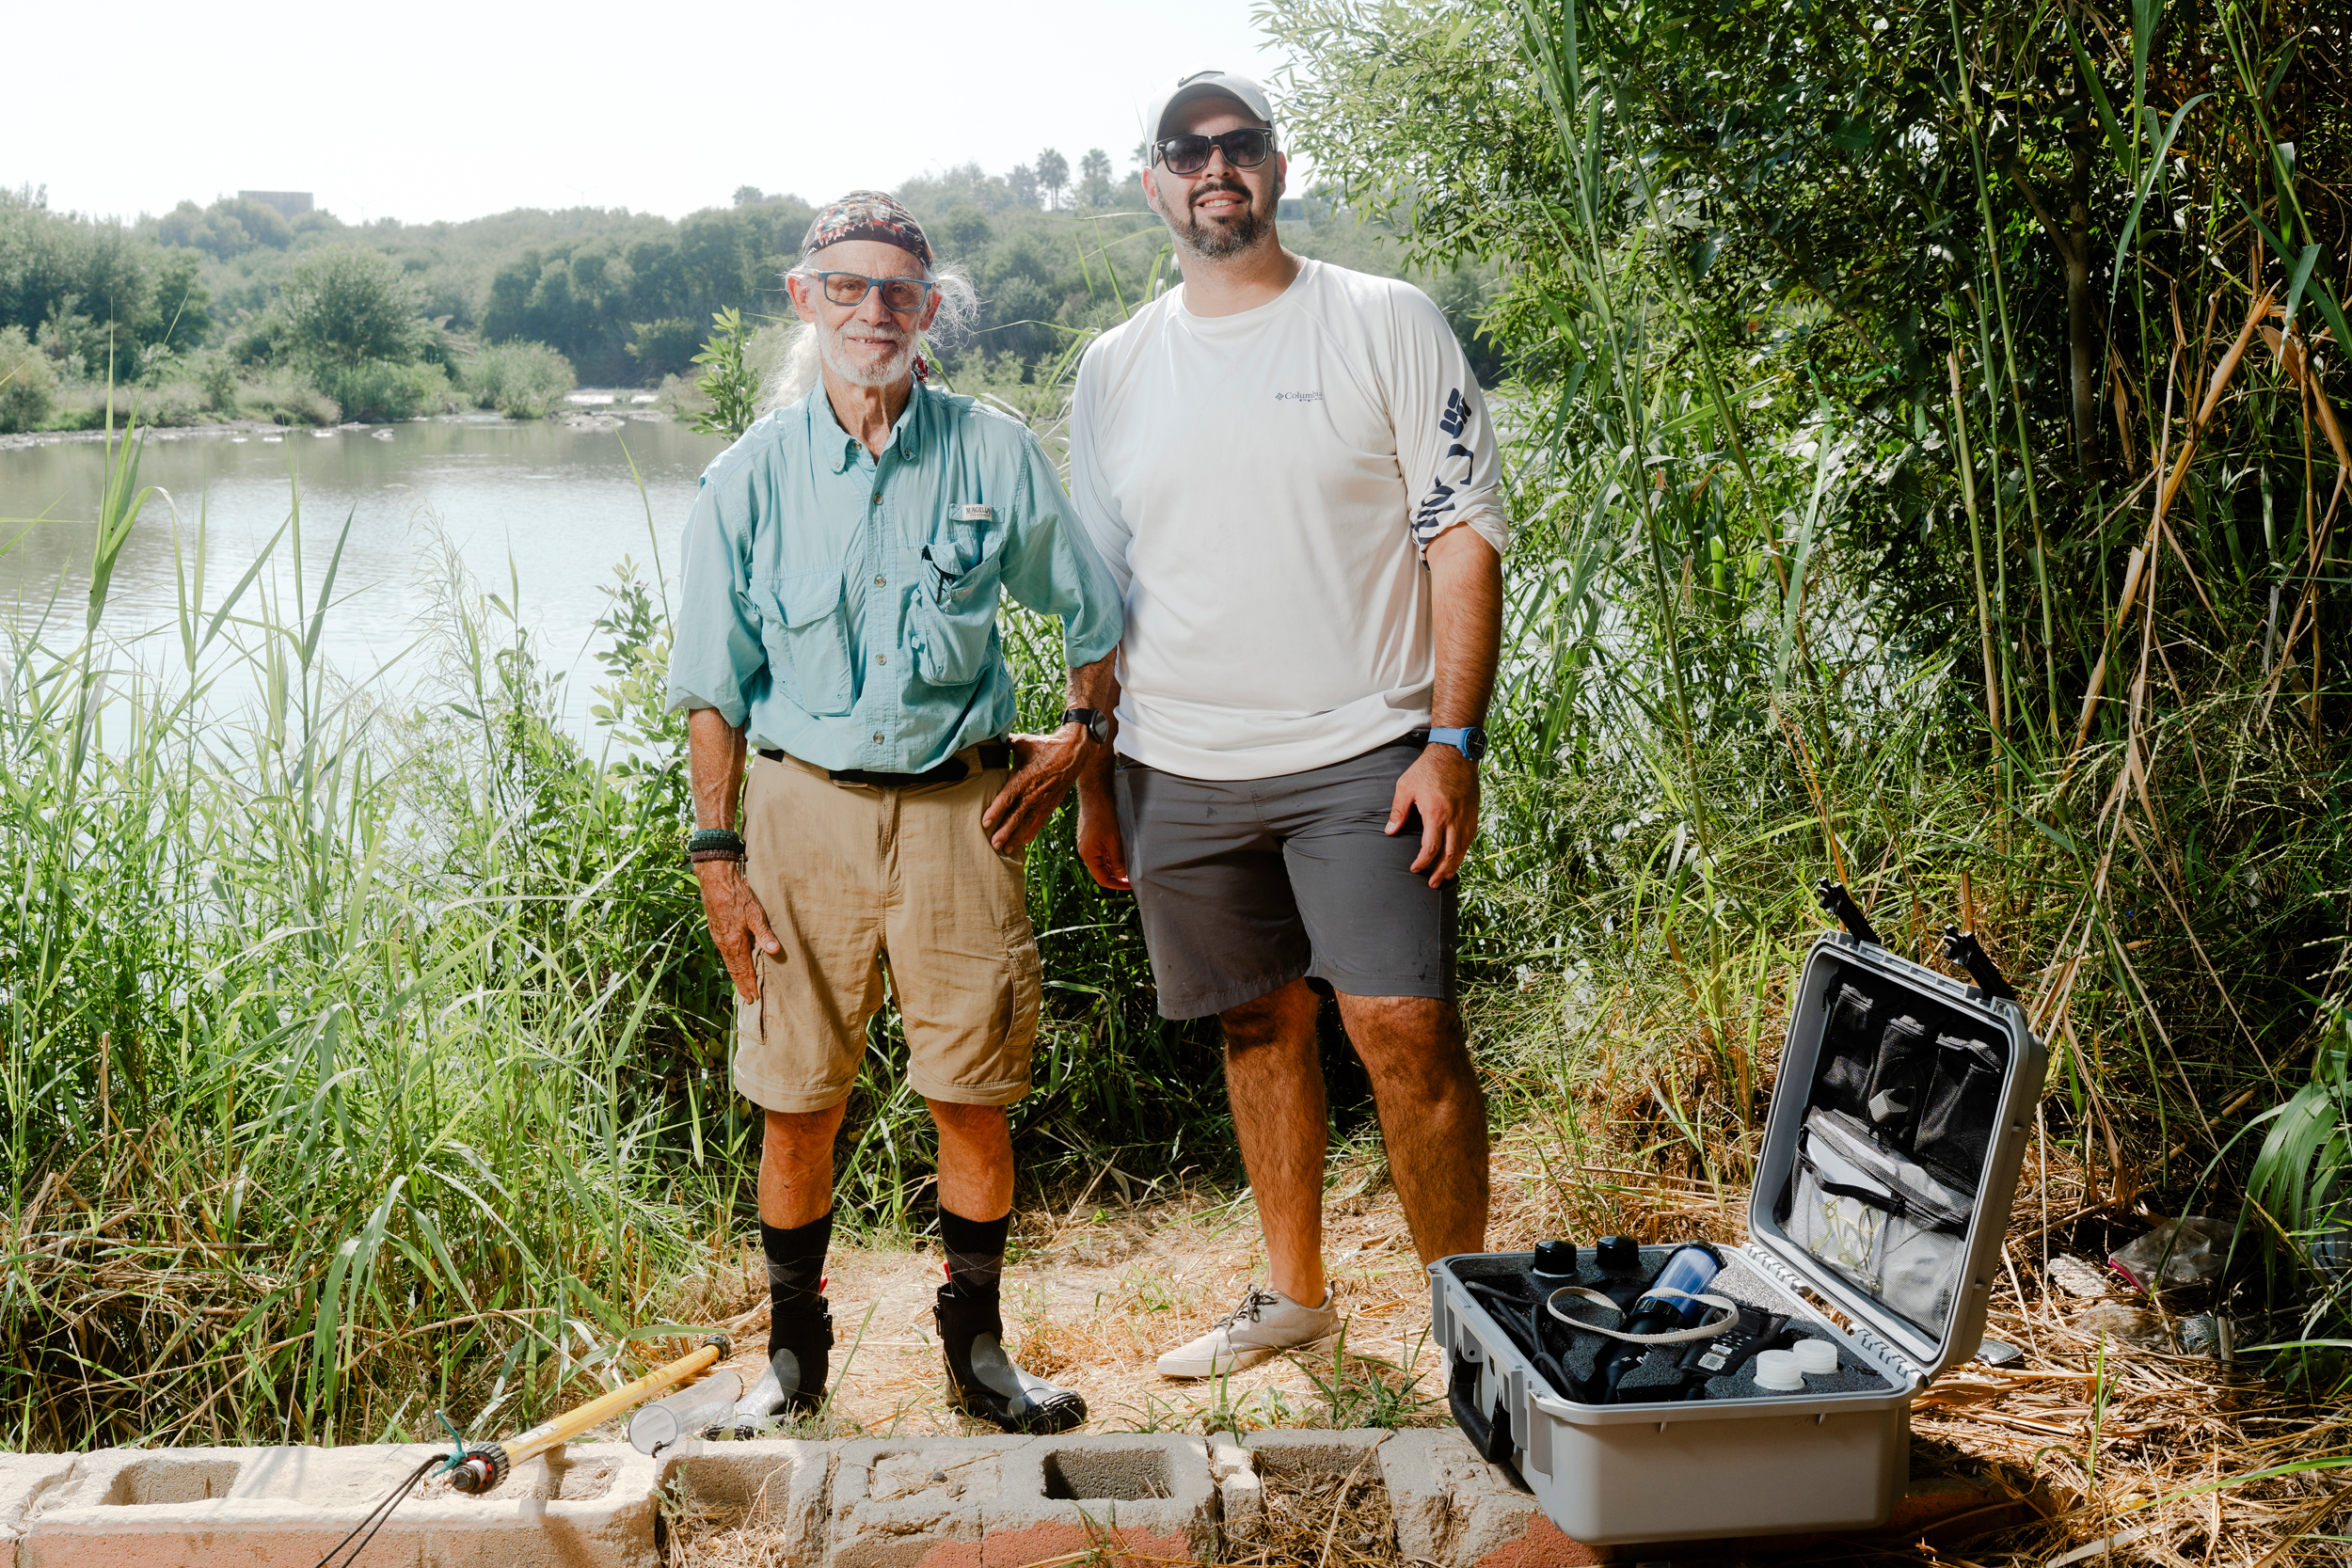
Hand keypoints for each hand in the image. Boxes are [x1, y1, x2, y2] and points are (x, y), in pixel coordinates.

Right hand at [695, 859, 781, 1001]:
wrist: (716, 881)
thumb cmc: (737, 895)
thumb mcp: (755, 913)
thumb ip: (764, 933)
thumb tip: (774, 951)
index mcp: (735, 943)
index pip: (744, 970)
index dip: (750, 984)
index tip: (754, 998)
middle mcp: (724, 944)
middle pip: (734, 970)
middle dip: (742, 985)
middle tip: (749, 999)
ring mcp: (719, 938)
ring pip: (728, 962)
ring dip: (736, 976)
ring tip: (742, 986)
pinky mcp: (716, 931)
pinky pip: (725, 953)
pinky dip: (731, 964)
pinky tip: (734, 963)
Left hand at [981, 724, 1091, 851]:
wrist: (1074, 751)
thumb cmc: (1046, 746)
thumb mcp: (1023, 742)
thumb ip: (1004, 744)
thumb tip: (988, 738)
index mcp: (1023, 778)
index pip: (1006, 798)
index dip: (995, 811)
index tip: (985, 823)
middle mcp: (1033, 793)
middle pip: (1016, 816)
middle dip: (1004, 832)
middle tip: (993, 845)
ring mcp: (1043, 800)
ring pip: (1027, 823)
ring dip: (1016, 837)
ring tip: (1006, 850)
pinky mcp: (1051, 803)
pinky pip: (1040, 821)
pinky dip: (1032, 832)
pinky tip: (1024, 841)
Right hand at [1076, 781, 1130, 889]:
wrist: (1095, 796)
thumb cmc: (1103, 816)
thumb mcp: (1114, 841)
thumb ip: (1118, 860)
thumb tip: (1122, 875)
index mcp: (1088, 855)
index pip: (1102, 879)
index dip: (1117, 884)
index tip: (1130, 884)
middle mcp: (1085, 852)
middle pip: (1101, 871)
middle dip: (1117, 875)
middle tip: (1133, 876)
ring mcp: (1087, 844)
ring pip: (1102, 861)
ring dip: (1115, 865)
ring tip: (1130, 864)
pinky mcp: (1090, 837)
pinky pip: (1101, 852)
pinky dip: (1111, 855)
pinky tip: (1122, 852)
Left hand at [1386, 746, 1480, 886]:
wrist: (1455, 752)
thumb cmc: (1428, 768)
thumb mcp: (1405, 786)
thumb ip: (1398, 811)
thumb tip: (1390, 831)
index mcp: (1436, 813)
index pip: (1431, 848)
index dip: (1423, 862)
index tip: (1415, 868)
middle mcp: (1454, 818)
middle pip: (1450, 854)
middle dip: (1441, 871)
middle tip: (1433, 883)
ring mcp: (1467, 815)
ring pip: (1463, 848)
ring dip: (1455, 864)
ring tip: (1446, 875)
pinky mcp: (1474, 811)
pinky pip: (1471, 837)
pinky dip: (1464, 850)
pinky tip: (1458, 856)